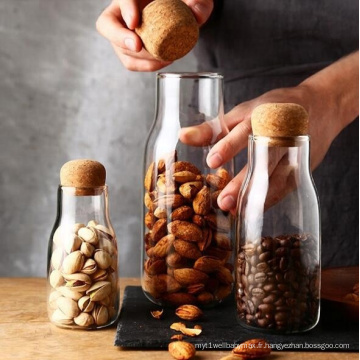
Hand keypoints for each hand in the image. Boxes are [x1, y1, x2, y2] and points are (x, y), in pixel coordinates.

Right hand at [96, 0, 213, 71]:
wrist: (183, 13)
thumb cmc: (186, 3)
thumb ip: (199, 3)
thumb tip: (196, 17)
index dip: (126, 9)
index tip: (134, 22)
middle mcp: (124, 12)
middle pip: (108, 25)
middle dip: (120, 38)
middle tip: (137, 46)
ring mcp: (124, 31)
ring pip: (118, 47)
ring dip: (137, 57)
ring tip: (161, 58)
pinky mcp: (130, 49)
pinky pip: (130, 62)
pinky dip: (144, 66)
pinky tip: (162, 61)